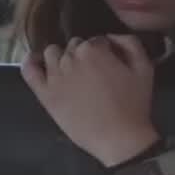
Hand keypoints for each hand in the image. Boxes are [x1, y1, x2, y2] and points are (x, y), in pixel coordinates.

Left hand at [21, 34, 159, 166]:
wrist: (119, 138)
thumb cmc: (134, 104)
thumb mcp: (144, 67)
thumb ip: (129, 43)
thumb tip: (110, 36)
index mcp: (92, 49)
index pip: (95, 41)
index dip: (105, 52)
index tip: (111, 66)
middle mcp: (70, 58)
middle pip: (73, 46)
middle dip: (84, 55)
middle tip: (95, 74)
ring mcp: (54, 76)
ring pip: (52, 53)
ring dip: (62, 57)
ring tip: (72, 72)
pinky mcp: (45, 94)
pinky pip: (29, 71)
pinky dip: (30, 62)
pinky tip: (36, 62)